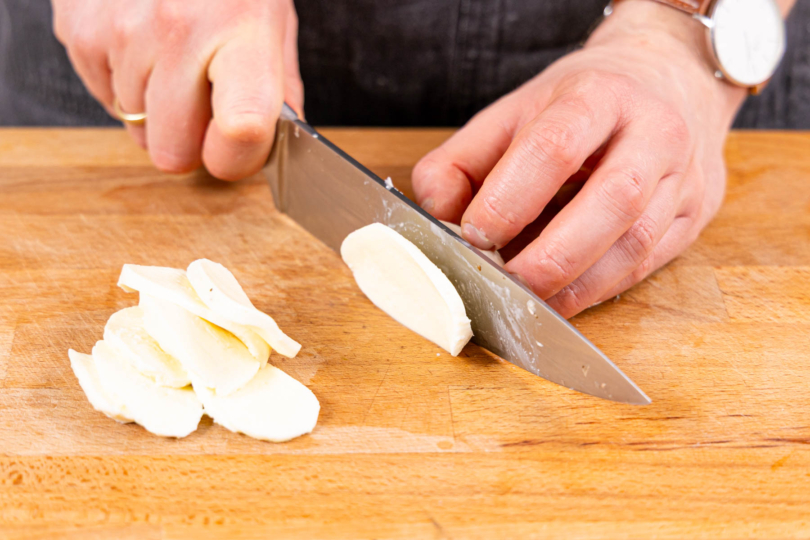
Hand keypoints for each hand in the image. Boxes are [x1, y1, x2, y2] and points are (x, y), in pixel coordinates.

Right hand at [52, 0, 302, 179]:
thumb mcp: (271, 18)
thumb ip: (279, 86)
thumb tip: (282, 142)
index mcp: (241, 29)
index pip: (242, 129)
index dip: (237, 159)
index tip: (236, 151)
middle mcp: (178, 29)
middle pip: (173, 151)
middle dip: (189, 141)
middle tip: (202, 104)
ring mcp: (122, 29)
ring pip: (136, 126)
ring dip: (156, 108)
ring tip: (172, 57)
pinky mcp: (79, 27)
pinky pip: (104, 95)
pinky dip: (124, 82)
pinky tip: (142, 43)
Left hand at [412, 0, 746, 317]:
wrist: (668, 79)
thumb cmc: (581, 102)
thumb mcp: (514, 111)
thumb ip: (461, 160)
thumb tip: (438, 216)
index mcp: (599, 95)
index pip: (556, 146)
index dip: (510, 198)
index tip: (474, 235)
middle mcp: (654, 132)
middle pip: (614, 201)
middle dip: (552, 256)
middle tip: (505, 283)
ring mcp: (683, 177)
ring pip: (637, 244)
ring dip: (577, 287)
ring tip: (529, 304)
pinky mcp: (694, 215)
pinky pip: (647, 265)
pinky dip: (599, 290)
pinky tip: (563, 299)